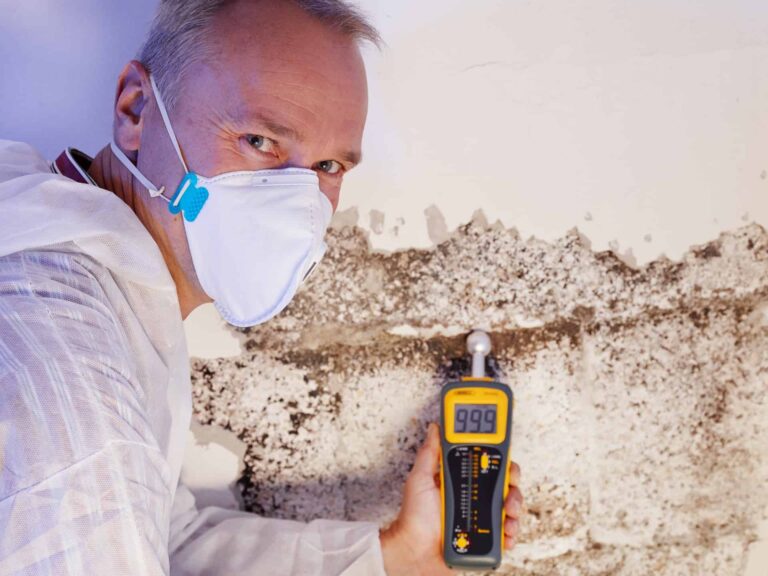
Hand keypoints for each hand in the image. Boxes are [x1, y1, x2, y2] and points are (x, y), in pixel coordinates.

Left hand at [380, 423, 522, 574]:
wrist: (415, 552)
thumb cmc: (414, 517)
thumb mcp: (420, 479)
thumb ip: (429, 453)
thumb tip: (435, 428)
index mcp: (461, 479)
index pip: (487, 463)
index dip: (500, 460)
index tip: (505, 460)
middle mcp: (474, 496)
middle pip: (504, 484)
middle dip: (513, 487)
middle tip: (508, 493)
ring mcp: (481, 516)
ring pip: (510, 507)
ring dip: (515, 509)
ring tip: (508, 516)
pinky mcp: (485, 537)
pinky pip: (507, 532)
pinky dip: (511, 532)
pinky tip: (506, 534)